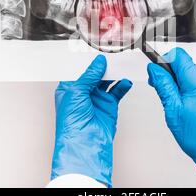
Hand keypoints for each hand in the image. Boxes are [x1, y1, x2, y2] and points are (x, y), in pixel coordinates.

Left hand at [51, 55, 131, 186]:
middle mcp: (83, 93)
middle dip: (103, 65)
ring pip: (107, 81)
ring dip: (114, 73)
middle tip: (111, 55)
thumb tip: (98, 62)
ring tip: (120, 65)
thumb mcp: (76, 92)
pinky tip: (125, 80)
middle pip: (95, 73)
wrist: (85, 144)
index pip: (79, 69)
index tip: (96, 51)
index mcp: (69, 88)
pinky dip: (123, 85)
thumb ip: (89, 75)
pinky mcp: (109, 106)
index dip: (87, 60)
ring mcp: (97, 99)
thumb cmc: (71, 123)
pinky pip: (117, 92)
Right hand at [147, 48, 195, 187]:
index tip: (158, 72)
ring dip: (184, 88)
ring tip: (182, 108)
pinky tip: (193, 111)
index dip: (164, 61)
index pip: (178, 55)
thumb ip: (163, 85)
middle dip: (173, 78)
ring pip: (194, 78)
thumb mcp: (173, 110)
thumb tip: (154, 69)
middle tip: (167, 96)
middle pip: (186, 67)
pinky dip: (195, 94)